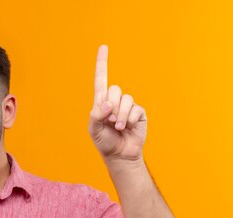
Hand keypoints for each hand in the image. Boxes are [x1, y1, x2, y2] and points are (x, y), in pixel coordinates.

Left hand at [88, 45, 147, 161]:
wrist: (120, 155)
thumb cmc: (105, 142)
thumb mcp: (94, 129)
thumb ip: (96, 114)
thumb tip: (107, 103)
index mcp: (101, 102)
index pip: (101, 79)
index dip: (102, 63)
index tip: (103, 46)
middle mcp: (115, 101)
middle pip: (114, 89)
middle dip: (111, 106)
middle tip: (110, 121)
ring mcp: (128, 106)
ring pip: (125, 99)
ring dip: (120, 115)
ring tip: (118, 127)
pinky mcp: (139, 113)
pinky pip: (135, 109)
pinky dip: (129, 119)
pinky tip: (127, 127)